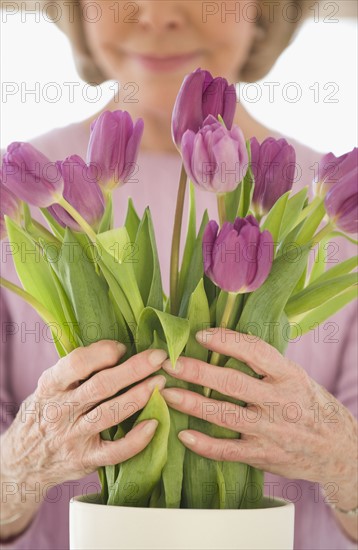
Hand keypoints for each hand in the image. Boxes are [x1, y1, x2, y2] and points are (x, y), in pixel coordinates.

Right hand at [1, 341, 166, 487]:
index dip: (103, 352)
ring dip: (139, 396)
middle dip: (133, 369)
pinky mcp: (85, 460)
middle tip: (158, 357)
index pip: (75, 364)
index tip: (122, 347)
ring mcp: (73, 437)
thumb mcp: (48, 387)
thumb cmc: (44, 413)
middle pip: (100, 386)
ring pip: (110, 415)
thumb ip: (75, 371)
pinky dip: (136, 440)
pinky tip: (154, 424)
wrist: (21, 463)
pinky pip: (114, 452)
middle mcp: (60, 411)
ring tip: (160, 382)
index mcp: (50, 387)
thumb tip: (117, 347)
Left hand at [160, 329, 356, 495]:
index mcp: (289, 375)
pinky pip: (229, 451)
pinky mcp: (264, 456)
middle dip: (196, 371)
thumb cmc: (308, 404)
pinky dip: (205, 445)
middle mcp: (280, 402)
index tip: (200, 334)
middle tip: (168, 363)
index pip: (255, 351)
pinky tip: (184, 435)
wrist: (336, 449)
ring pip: (225, 415)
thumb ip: (264, 364)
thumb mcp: (295, 376)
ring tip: (167, 393)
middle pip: (232, 383)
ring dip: (192, 404)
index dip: (226, 341)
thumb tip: (221, 340)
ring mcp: (271, 431)